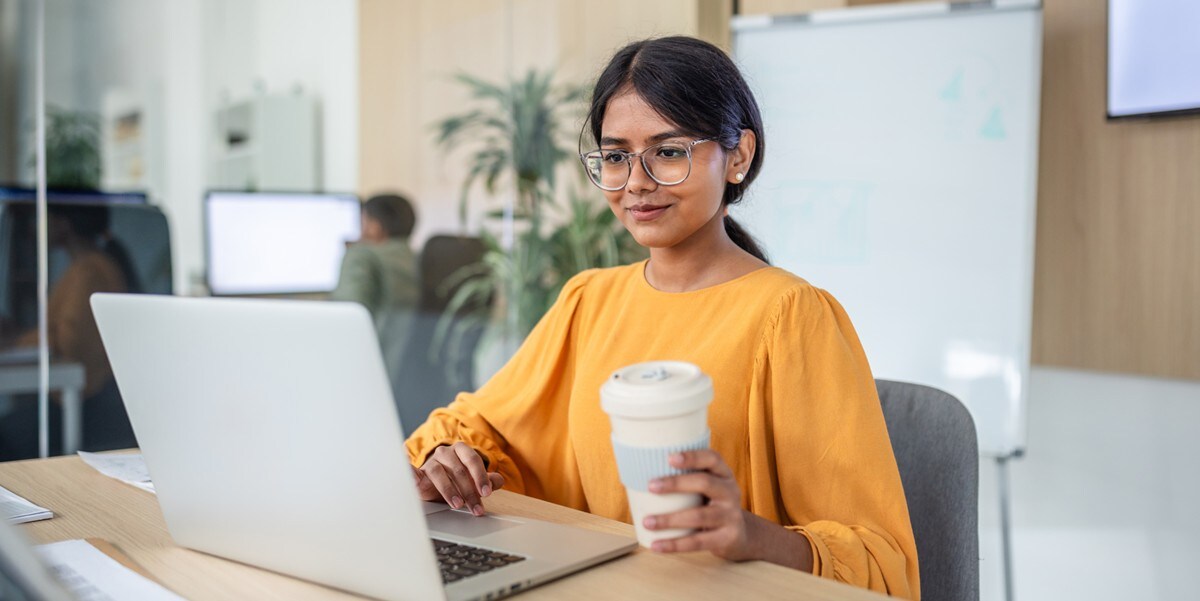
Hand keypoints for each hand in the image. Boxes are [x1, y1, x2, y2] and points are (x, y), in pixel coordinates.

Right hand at [412, 442, 505, 516]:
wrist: (433, 484)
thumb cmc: (456, 481)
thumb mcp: (474, 481)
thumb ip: (488, 481)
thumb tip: (498, 481)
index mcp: (461, 450)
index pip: (473, 460)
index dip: (480, 477)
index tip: (486, 493)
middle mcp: (445, 452)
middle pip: (458, 470)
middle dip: (469, 491)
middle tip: (476, 508)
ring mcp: (430, 462)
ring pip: (439, 472)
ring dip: (449, 490)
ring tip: (457, 504)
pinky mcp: (418, 473)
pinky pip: (413, 472)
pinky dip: (411, 474)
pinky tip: (414, 481)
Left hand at [643, 450, 812, 570]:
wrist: (741, 536)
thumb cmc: (712, 506)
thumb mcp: (708, 489)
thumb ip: (687, 481)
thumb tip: (638, 474)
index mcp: (724, 475)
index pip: (712, 459)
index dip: (692, 457)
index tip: (669, 458)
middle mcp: (730, 492)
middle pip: (705, 483)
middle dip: (676, 483)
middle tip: (651, 486)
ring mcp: (730, 515)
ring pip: (699, 515)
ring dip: (670, 519)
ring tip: (647, 522)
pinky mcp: (727, 538)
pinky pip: (698, 542)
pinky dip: (675, 544)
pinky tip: (657, 545)